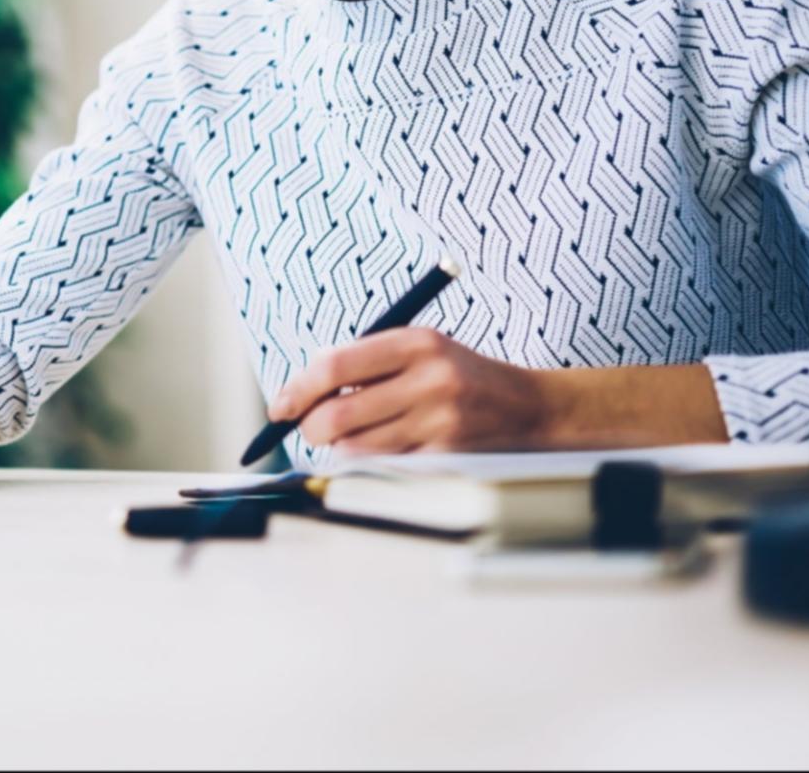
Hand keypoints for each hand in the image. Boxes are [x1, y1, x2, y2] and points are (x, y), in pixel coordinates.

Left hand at [267, 327, 556, 455]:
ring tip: (354, 434)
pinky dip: (369, 461)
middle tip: (311, 428)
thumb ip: (364, 362)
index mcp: (416, 342)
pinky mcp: (447, 456)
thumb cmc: (458, 375)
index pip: (335, 367)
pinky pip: (384, 466)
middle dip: (311, 427)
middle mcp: (429, 379)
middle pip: (338, 415)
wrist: (528, 408)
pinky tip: (384, 447)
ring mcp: (440, 422)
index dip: (298, 389)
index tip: (280, 406)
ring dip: (340, 447)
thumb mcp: (418, 349)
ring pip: (355, 448)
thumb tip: (301, 391)